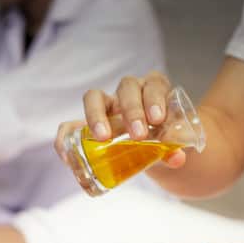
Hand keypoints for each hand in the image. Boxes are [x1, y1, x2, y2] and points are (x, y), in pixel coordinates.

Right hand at [54, 71, 186, 170]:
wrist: (150, 146)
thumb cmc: (161, 137)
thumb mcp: (170, 142)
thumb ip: (173, 149)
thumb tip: (177, 158)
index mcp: (152, 89)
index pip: (153, 84)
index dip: (154, 98)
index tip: (157, 119)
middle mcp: (127, 92)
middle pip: (126, 87)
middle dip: (132, 110)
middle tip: (138, 135)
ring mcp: (105, 106)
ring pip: (94, 97)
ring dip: (97, 115)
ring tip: (103, 137)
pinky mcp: (86, 124)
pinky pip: (70, 126)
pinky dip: (66, 136)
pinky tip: (68, 155)